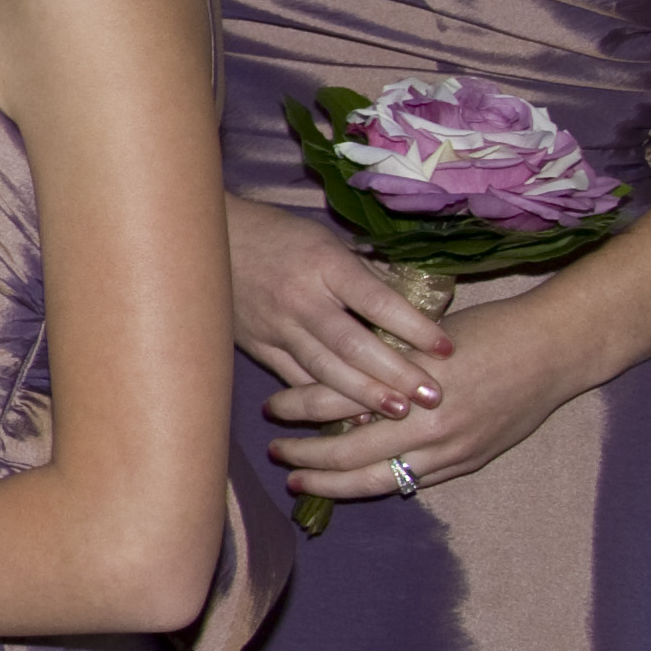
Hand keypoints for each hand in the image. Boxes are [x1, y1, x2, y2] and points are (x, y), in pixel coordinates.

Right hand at [224, 195, 452, 420]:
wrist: (202, 239)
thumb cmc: (277, 235)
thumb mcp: (325, 242)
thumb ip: (362, 277)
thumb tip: (412, 307)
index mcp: (324, 264)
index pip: (377, 301)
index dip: (415, 327)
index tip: (447, 349)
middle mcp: (300, 298)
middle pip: (353, 344)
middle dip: (395, 373)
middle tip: (433, 396)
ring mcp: (275, 325)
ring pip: (324, 368)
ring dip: (363, 394)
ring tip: (399, 412)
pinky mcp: (257, 345)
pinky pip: (294, 378)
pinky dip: (323, 399)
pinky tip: (349, 415)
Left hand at [260, 285, 589, 502]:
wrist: (554, 349)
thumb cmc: (488, 329)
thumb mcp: (423, 334)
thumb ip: (381, 358)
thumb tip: (329, 372)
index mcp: (407, 379)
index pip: (334, 399)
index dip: (296, 407)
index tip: (271, 408)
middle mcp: (427, 420)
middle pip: (347, 450)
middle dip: (305, 455)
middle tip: (276, 452)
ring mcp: (450, 448)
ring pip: (376, 478)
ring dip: (332, 483)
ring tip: (301, 482)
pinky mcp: (468, 462)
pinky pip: (412, 482)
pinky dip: (377, 483)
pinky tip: (353, 483)